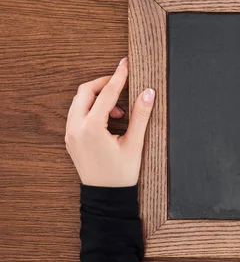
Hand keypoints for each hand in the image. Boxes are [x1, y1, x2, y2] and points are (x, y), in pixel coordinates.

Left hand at [65, 57, 154, 186]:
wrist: (106, 197)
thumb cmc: (121, 174)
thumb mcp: (135, 144)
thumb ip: (141, 115)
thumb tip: (148, 93)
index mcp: (91, 129)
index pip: (106, 93)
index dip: (119, 77)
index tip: (126, 64)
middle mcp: (76, 128)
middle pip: (85, 91)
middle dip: (104, 83)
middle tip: (122, 83)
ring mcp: (70, 134)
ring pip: (79, 101)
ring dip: (98, 96)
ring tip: (120, 109)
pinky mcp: (70, 138)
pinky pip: (77, 113)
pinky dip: (92, 108)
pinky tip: (110, 118)